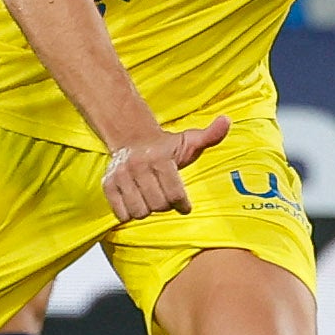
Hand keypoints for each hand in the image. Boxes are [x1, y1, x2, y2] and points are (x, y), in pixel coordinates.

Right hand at [103, 115, 227, 220]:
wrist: (131, 138)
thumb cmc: (166, 147)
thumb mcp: (189, 140)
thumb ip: (211, 134)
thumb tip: (226, 121)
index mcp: (160, 157)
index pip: (175, 194)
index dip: (182, 205)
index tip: (184, 205)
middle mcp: (138, 165)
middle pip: (158, 205)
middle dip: (165, 205)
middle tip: (166, 197)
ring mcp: (120, 176)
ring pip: (139, 212)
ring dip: (148, 210)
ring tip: (151, 199)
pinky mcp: (108, 185)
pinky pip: (121, 214)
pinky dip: (130, 213)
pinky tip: (137, 202)